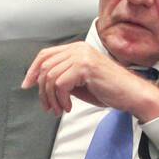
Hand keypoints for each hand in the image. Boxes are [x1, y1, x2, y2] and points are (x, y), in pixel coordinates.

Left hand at [21, 41, 158, 120]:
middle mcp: (78, 49)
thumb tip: (40, 83)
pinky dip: (61, 99)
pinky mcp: (85, 67)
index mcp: (77, 49)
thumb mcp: (80, 83)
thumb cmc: (110, 90)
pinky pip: (60, 84)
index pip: (45, 55)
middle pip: (45, 67)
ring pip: (50, 77)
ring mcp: (82, 56)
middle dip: (42, 91)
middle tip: (49, 107)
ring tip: (59, 109)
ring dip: (51, 98)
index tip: (27, 84)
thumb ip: (62, 78)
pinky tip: (69, 106)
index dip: (33, 70)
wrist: (131, 94)